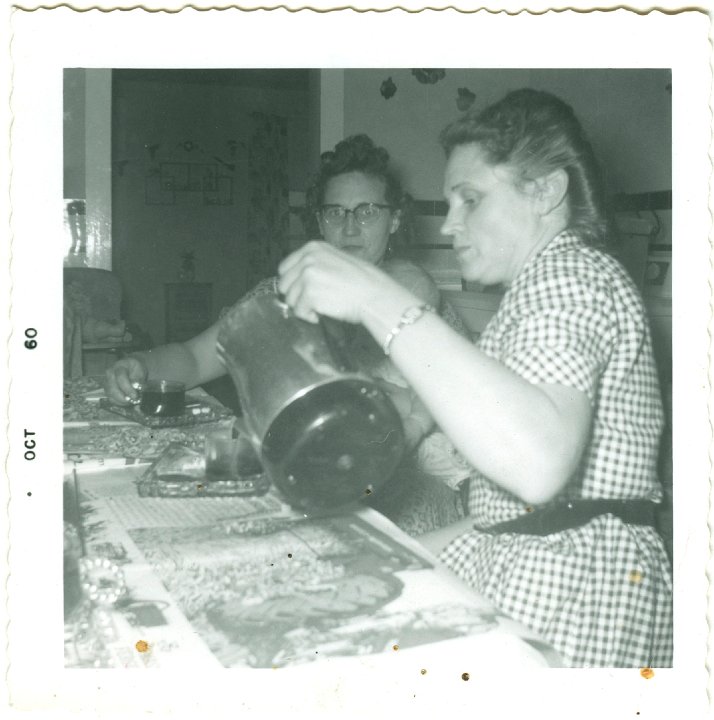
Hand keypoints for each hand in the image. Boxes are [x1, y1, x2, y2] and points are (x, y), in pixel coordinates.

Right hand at [104, 356, 146, 404]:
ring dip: (121, 401)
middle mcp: (110, 374)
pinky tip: (127, 403)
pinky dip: (119, 403)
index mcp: (120, 366)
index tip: (135, 395)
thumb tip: (136, 387)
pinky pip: (111, 399)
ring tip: (131, 401)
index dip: (127, 388)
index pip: (120, 377)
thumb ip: (138, 379)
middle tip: (133, 401)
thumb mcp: (140, 371)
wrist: (130, 370)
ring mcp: (107, 382)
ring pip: (110, 394)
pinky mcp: (107, 390)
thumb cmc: (135, 370)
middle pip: (112, 388)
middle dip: (123, 397)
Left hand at [277, 241, 410, 324]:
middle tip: (311, 303)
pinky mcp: (310, 294)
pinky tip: (322, 314)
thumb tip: (298, 278)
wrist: (375, 295)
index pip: (284, 267)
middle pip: (283, 284)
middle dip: (295, 296)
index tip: (300, 292)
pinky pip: (299, 312)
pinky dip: (309, 317)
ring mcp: (307, 276)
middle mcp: (307, 259)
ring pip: (290, 300)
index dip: (291, 283)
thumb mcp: (337, 260)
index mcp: (313, 248)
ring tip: (321, 308)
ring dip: (303, 308)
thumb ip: (316, 264)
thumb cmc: (363, 281)